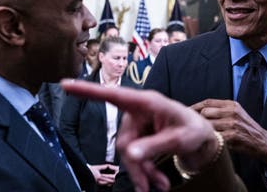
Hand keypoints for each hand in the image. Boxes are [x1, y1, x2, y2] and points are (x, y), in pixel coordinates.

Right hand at [61, 79, 219, 191]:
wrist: (200, 136)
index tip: (66, 84)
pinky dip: (144, 170)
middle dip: (135, 165)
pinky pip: (133, 155)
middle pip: (124, 141)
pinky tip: (156, 183)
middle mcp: (138, 110)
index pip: (114, 95)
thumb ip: (154, 145)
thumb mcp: (178, 139)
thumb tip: (129, 154)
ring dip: (141, 171)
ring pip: (128, 152)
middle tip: (146, 187)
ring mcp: (137, 123)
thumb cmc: (192, 129)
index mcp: (147, 102)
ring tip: (158, 186)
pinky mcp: (138, 135)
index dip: (89, 91)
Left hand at [191, 99, 266, 168]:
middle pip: (204, 113)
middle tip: (192, 128)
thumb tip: (199, 111)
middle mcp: (231, 112)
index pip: (207, 102)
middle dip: (197, 121)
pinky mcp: (232, 137)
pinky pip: (214, 137)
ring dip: (202, 131)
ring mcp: (232, 124)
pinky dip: (209, 140)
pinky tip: (207, 143)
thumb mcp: (236, 113)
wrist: (263, 142)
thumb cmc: (246, 128)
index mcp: (232, 104)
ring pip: (207, 125)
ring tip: (199, 136)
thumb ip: (221, 110)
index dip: (194, 107)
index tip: (186, 112)